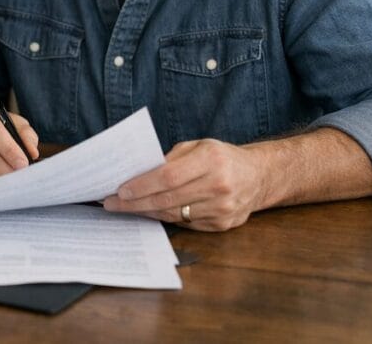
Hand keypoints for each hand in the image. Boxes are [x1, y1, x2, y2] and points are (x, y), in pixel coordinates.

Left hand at [102, 139, 264, 231]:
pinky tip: (149, 213)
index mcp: (211, 160)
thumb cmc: (222, 157)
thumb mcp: (198, 146)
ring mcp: (223, 208)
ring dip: (146, 212)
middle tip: (112, 203)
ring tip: (125, 208)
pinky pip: (186, 223)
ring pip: (174, 214)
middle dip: (135, 203)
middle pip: (167, 199)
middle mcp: (219, 186)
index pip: (168, 176)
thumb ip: (170, 159)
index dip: (142, 185)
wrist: (259, 176)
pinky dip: (164, 218)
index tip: (120, 190)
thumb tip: (138, 174)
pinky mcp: (223, 224)